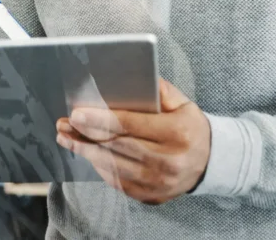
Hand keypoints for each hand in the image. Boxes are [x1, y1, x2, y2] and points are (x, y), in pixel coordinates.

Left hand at [55, 79, 210, 204]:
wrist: (211, 162)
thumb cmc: (188, 126)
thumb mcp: (180, 102)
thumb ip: (155, 90)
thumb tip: (122, 80)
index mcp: (176, 134)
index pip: (130, 125)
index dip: (99, 119)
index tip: (76, 114)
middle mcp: (168, 162)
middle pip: (117, 147)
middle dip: (85, 135)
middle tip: (64, 124)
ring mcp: (159, 183)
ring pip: (113, 166)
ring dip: (85, 151)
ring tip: (67, 138)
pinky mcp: (151, 196)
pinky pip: (117, 181)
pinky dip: (99, 166)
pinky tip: (87, 152)